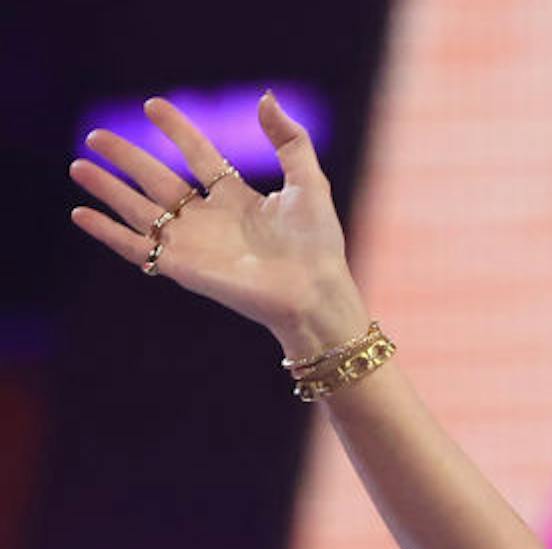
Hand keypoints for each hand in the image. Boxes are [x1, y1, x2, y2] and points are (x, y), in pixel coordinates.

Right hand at [68, 93, 366, 351]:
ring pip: (139, 210)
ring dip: (108, 189)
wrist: (313, 292)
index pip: (199, 155)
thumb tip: (265, 97)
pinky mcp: (181, 267)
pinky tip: (81, 214)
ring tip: (78, 166)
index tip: (152, 105)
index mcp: (238, 198)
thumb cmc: (317, 244)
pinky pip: (135, 247)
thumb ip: (290, 140)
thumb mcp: (308, 182)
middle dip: (127, 158)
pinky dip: (107, 232)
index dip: (176, 130)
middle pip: (158, 180)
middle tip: (95, 136)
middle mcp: (209, 218)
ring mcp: (192, 243)